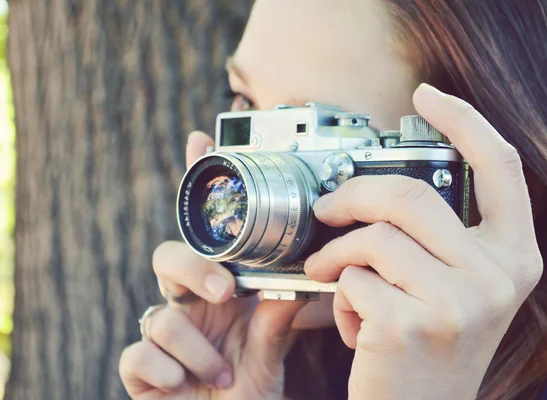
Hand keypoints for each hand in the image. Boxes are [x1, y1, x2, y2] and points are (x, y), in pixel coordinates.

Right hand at [119, 131, 305, 399]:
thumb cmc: (248, 391)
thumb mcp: (269, 350)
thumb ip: (277, 316)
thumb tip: (289, 282)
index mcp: (219, 292)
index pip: (205, 234)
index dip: (196, 189)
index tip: (200, 141)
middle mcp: (188, 305)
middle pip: (168, 257)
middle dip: (193, 270)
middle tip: (225, 292)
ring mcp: (163, 336)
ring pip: (159, 315)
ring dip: (197, 348)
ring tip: (223, 373)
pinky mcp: (143, 370)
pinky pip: (140, 355)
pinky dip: (169, 370)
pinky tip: (187, 385)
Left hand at [303, 83, 542, 399]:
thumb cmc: (428, 345)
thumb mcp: (454, 286)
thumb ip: (438, 236)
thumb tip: (378, 184)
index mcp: (513, 257)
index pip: (499, 166)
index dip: (464, 120)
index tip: (428, 94)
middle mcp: (497, 277)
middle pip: (409, 195)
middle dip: (351, 196)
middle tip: (326, 208)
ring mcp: (458, 303)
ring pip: (373, 237)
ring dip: (336, 253)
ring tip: (327, 274)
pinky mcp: (410, 325)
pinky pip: (351, 278)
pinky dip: (337, 295)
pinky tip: (353, 322)